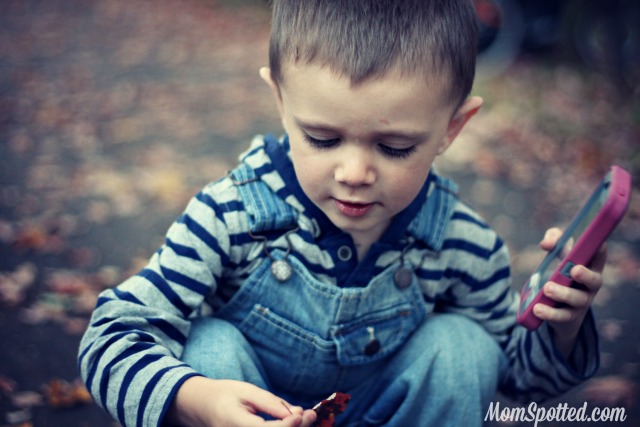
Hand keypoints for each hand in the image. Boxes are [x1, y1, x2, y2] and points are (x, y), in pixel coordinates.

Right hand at [166, 377, 316, 426]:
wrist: (204, 407)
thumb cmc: (226, 395)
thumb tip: (295, 414)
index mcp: (234, 422)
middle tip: (311, 413)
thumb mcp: (247, 391)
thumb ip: (270, 403)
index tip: (302, 413)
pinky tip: (294, 422)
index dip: (287, 425)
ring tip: (307, 417)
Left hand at [533, 228, 605, 357]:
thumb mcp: (558, 254)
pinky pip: (562, 316)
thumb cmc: (561, 272)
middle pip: (594, 281)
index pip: (599, 257)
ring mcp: (581, 302)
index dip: (600, 251)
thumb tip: (546, 244)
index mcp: (590, 267)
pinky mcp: (568, 317)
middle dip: (586, 275)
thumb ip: (554, 241)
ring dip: (563, 294)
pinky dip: (549, 313)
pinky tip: (537, 309)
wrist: (557, 307)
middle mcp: (590, 286)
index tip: (598, 244)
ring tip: (547, 289)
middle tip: (574, 270)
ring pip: (577, 300)